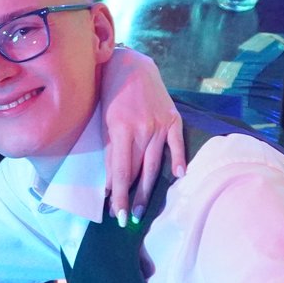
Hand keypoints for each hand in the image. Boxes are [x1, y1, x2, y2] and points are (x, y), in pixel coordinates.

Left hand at [99, 47, 185, 223]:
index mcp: (121, 128)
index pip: (120, 170)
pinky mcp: (173, 118)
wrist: (130, 64)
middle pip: (138, 171)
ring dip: (148, 188)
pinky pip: (177, 143)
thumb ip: (109, 150)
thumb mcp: (103, 120)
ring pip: (155, 163)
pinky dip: (178, 159)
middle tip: (126, 218)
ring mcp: (160, 123)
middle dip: (131, 196)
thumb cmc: (109, 93)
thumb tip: (110, 181)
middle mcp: (142, 128)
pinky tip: (179, 176)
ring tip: (141, 209)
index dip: (117, 194)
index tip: (114, 214)